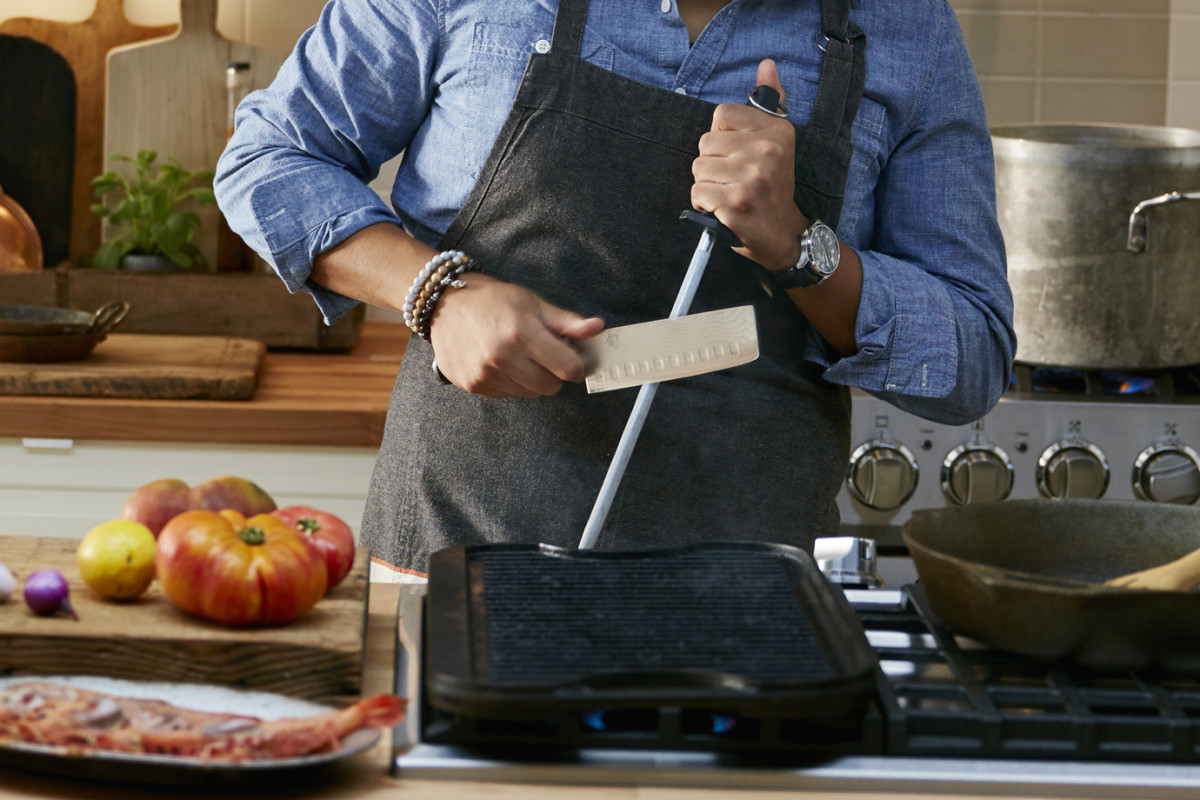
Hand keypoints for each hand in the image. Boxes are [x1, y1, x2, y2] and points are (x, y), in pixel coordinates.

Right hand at [429, 273, 604, 397]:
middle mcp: (503, 358)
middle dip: (553, 373)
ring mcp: (486, 375)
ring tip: (517, 355)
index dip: (577, 365)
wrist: (444, 304)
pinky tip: (499, 362)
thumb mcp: (532, 303)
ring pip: (530, 393)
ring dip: (531, 379)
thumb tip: (597, 328)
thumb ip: (566, 322)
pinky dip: (510, 383)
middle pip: (551, 387)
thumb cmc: (492, 300)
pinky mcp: (473, 386)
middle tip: (542, 355)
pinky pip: (508, 394)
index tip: (573, 359)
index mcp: (522, 333)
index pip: (569, 369)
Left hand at [690, 59, 808, 271]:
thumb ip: (768, 103)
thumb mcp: (777, 142)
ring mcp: (751, 178)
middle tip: (735, 179)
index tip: (739, 154)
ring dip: (707, 184)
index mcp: (777, 131)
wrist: (783, 234)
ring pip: (698, 168)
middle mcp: (767, 151)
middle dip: (713, 163)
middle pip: (705, 143)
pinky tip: (723, 209)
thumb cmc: (773, 187)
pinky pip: (697, 192)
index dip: (722, 137)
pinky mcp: (735, 203)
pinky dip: (704, 203)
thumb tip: (766, 64)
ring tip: (730, 194)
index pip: (721, 115)